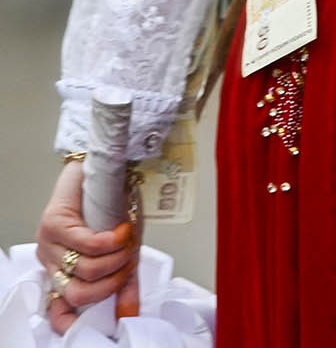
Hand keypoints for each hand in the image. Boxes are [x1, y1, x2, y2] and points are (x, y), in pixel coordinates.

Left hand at [36, 160, 140, 333]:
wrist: (105, 172)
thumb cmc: (113, 210)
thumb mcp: (123, 252)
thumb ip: (125, 282)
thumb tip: (129, 314)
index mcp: (64, 273)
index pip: (57, 308)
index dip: (70, 320)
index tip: (99, 322)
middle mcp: (51, 262)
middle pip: (79, 293)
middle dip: (113, 281)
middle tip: (128, 262)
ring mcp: (48, 244)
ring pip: (84, 269)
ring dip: (116, 258)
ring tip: (127, 242)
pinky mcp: (53, 223)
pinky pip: (86, 244)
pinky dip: (110, 240)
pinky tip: (122, 231)